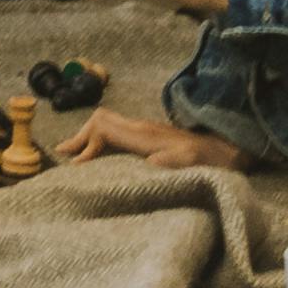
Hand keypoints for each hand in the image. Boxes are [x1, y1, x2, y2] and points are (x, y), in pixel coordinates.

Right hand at [73, 108, 220, 170]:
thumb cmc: (207, 164)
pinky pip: (115, 132)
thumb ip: (161, 164)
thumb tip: (137, 166)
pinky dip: (99, 140)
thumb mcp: (185, 166)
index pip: (104, 128)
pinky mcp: (148, 138)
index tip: (75, 167)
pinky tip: (96, 154)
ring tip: (72, 154)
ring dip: (88, 137)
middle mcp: (140, 128)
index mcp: (143, 135)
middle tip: (61, 155)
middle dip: (80, 136)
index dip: (86, 145)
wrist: (225, 154)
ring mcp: (144, 131)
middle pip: (100, 121)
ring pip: (106, 124)